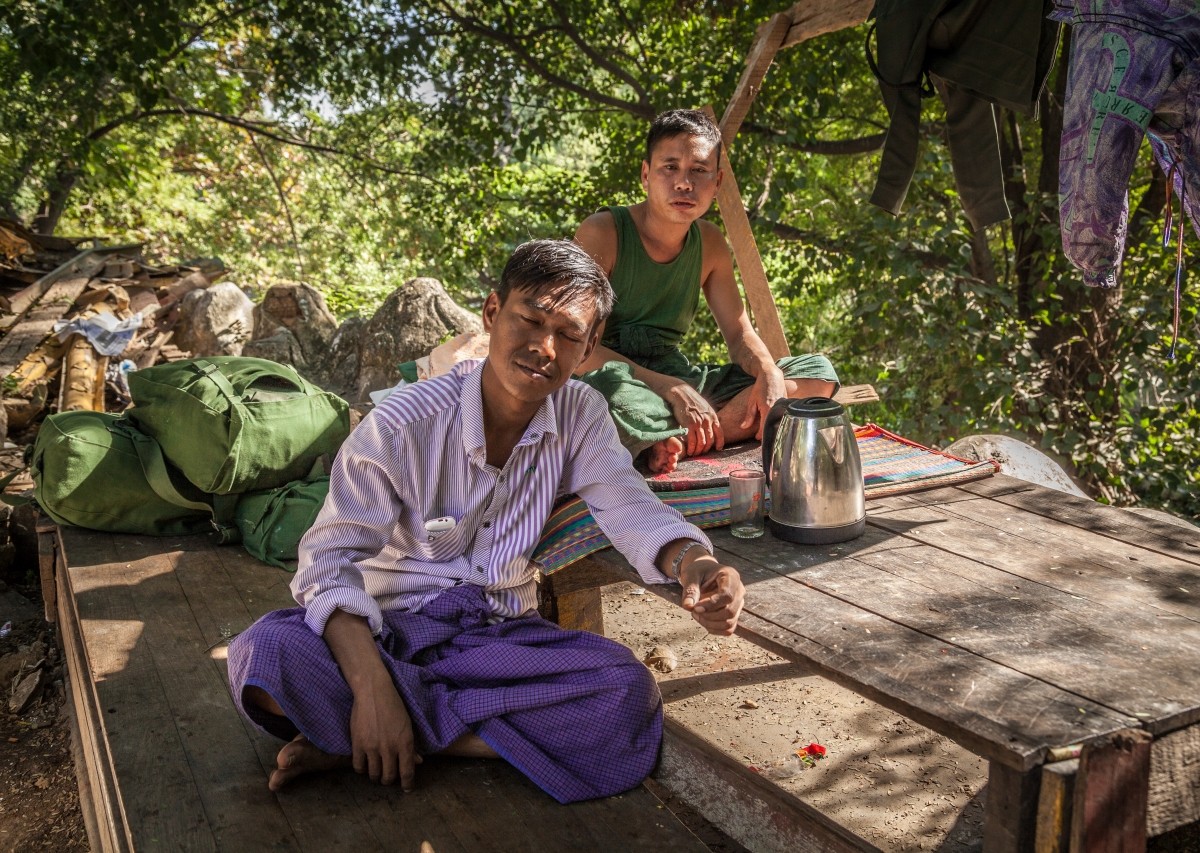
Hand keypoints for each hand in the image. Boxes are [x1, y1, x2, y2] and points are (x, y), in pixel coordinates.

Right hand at [348, 674, 422, 789]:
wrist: (374, 692)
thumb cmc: (394, 706)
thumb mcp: (408, 725)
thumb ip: (411, 745)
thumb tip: (418, 762)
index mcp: (405, 743)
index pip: (407, 772)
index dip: (407, 783)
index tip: (406, 789)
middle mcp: (390, 748)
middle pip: (388, 776)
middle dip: (388, 780)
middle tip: (387, 777)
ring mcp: (372, 748)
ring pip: (373, 774)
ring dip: (375, 776)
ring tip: (376, 772)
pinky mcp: (357, 744)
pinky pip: (358, 766)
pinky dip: (362, 769)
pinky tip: (364, 764)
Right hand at [666, 383, 723, 456]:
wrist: (681, 393)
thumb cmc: (691, 400)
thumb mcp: (704, 407)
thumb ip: (708, 417)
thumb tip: (711, 425)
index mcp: (713, 416)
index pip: (720, 433)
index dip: (720, 443)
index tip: (718, 449)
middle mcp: (708, 420)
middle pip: (710, 440)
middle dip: (706, 449)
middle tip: (701, 453)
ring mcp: (699, 423)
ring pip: (701, 443)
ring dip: (698, 451)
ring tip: (694, 453)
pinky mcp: (689, 425)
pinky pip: (692, 441)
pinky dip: (691, 448)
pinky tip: (688, 451)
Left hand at [679, 559, 744, 635]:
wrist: (703, 572)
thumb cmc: (698, 571)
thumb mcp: (691, 576)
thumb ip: (690, 590)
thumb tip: (688, 606)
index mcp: (731, 576)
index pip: (727, 595)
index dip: (711, 604)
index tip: (696, 608)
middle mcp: (739, 590)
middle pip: (730, 611)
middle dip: (709, 616)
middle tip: (693, 610)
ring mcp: (739, 604)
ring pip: (729, 623)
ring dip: (710, 624)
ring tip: (696, 614)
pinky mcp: (735, 614)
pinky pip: (728, 629)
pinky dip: (714, 629)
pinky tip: (702, 620)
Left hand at [739, 366, 787, 440]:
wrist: (772, 376)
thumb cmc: (760, 388)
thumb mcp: (751, 401)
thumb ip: (749, 416)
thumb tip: (743, 427)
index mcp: (767, 409)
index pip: (764, 429)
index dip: (760, 436)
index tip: (756, 438)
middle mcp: (777, 410)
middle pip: (773, 428)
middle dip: (767, 433)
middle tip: (761, 435)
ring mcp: (783, 407)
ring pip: (778, 423)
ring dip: (773, 427)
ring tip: (767, 429)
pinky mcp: (787, 406)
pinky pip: (782, 417)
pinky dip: (777, 420)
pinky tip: (773, 421)